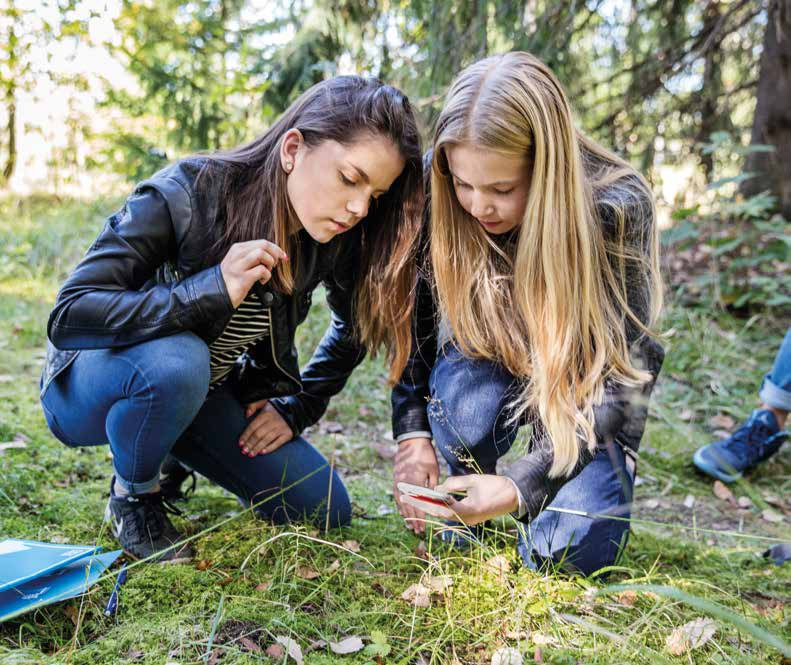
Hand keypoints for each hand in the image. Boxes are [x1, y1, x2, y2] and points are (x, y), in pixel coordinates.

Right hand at [220, 240, 288, 307]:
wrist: (217, 294)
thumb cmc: (232, 279)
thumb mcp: (239, 262)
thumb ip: (252, 255)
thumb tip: (273, 254)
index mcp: (238, 248)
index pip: (262, 242)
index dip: (276, 248)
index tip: (282, 256)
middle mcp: (237, 254)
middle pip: (263, 245)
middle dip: (275, 254)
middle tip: (276, 264)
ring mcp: (238, 266)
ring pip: (261, 254)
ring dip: (270, 263)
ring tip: (267, 271)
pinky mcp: (242, 278)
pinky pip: (261, 270)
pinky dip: (267, 276)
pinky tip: (262, 281)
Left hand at [238, 400, 292, 456]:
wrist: (296, 409)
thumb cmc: (276, 407)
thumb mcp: (265, 402)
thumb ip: (254, 405)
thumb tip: (246, 414)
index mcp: (266, 414)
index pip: (253, 427)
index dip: (245, 436)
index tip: (240, 443)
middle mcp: (273, 421)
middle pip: (258, 434)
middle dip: (250, 444)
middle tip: (244, 451)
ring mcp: (281, 428)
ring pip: (266, 440)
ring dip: (257, 448)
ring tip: (250, 454)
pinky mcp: (288, 434)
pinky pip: (277, 443)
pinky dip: (270, 448)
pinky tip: (262, 453)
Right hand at [393, 437, 439, 534]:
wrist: (411, 441)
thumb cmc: (426, 455)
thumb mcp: (434, 470)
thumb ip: (433, 486)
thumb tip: (434, 500)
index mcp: (415, 483)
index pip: (418, 505)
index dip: (420, 518)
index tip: (423, 527)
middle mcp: (405, 484)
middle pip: (409, 506)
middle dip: (413, 520)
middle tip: (418, 531)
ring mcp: (398, 482)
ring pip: (401, 503)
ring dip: (406, 515)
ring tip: (410, 525)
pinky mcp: (396, 479)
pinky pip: (397, 496)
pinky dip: (400, 506)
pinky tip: (403, 512)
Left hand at [400, 474, 517, 525]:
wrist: (514, 496)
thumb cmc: (496, 486)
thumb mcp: (473, 480)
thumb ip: (454, 484)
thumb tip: (437, 488)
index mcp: (467, 510)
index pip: (439, 507)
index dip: (423, 501)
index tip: (409, 495)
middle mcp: (465, 519)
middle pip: (437, 513)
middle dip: (420, 504)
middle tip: (403, 496)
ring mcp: (467, 520)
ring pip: (442, 514)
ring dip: (428, 506)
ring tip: (412, 496)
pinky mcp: (469, 517)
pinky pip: (450, 513)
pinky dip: (438, 507)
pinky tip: (429, 500)